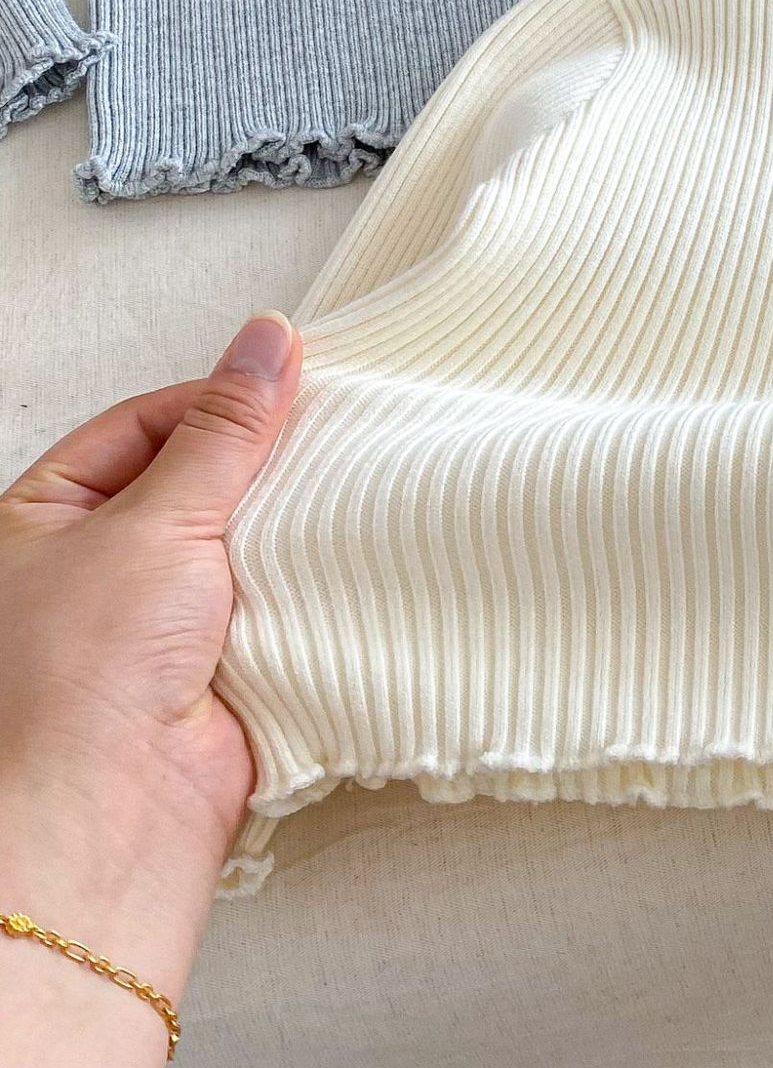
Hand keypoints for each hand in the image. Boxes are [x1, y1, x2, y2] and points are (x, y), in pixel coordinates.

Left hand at [0, 314, 300, 1066]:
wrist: (109, 816)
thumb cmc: (79, 674)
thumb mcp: (157, 518)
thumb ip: (227, 429)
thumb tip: (267, 339)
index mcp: (41, 520)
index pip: (143, 426)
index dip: (217, 400)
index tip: (290, 379)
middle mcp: (92, 569)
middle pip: (199, 481)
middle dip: (264, 463)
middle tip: (333, 431)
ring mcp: (156, 623)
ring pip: (244, 542)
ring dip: (290, 527)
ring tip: (348, 491)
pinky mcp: (216, 669)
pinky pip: (275, 603)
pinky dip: (310, 585)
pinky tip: (348, 558)